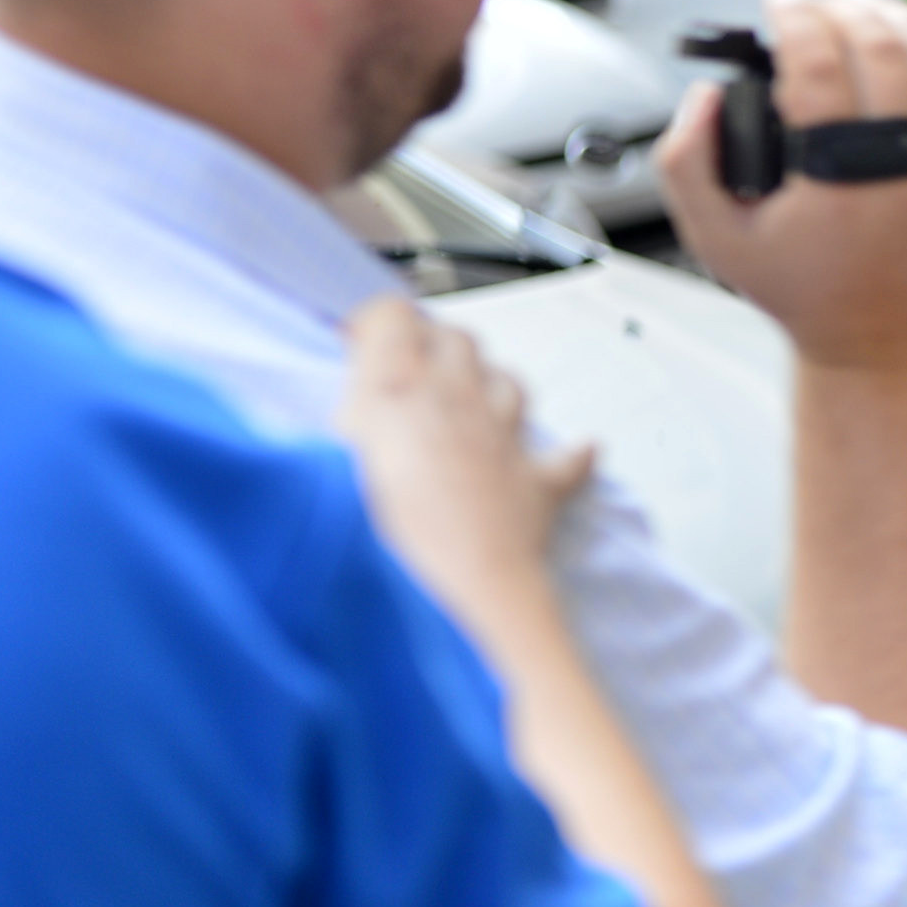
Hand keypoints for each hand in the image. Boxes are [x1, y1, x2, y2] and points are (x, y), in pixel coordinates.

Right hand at [334, 298, 595, 624]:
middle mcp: (459, 400)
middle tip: (405, 371)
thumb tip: (338, 401)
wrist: (458, 591)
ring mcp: (506, 439)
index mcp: (399, 386)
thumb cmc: (385, 537)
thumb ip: (335, 421)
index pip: (395, 315)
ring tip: (461, 405)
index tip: (360, 340)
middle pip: (458, 340)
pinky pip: (568, 459)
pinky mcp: (539, 484)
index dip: (377, 322)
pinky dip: (570, 454)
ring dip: (487, 385)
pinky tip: (578, 452)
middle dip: (433, 344)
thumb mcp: (328, 462)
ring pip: (509, 383)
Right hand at [660, 0, 906, 372]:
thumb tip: (707, 93)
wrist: (887, 339)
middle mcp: (901, 157)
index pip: (818, 60)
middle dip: (842, 8)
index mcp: (836, 171)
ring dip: (895, 15)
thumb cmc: (807, 290)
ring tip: (863, 11)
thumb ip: (686, 160)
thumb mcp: (716, 239)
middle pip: (879, 43)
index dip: (795, 15)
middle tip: (817, 7)